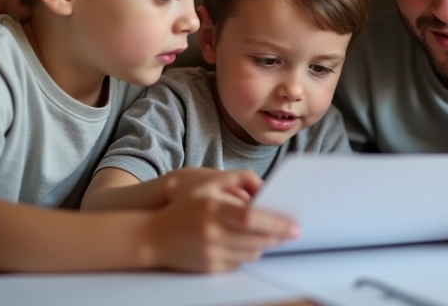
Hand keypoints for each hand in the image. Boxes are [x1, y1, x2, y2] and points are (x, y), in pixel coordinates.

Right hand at [149, 170, 297, 271]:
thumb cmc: (184, 208)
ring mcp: (211, 253)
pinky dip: (247, 254)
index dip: (276, 223)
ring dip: (263, 245)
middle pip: (256, 239)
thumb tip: (265, 189)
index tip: (294, 227)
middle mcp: (212, 233)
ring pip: (251, 253)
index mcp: (212, 209)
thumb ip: (238, 179)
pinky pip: (239, 263)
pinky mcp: (210, 268)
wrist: (152, 237)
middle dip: (277, 236)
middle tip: (290, 232)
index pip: (251, 218)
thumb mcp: (207, 184)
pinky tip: (247, 244)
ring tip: (268, 236)